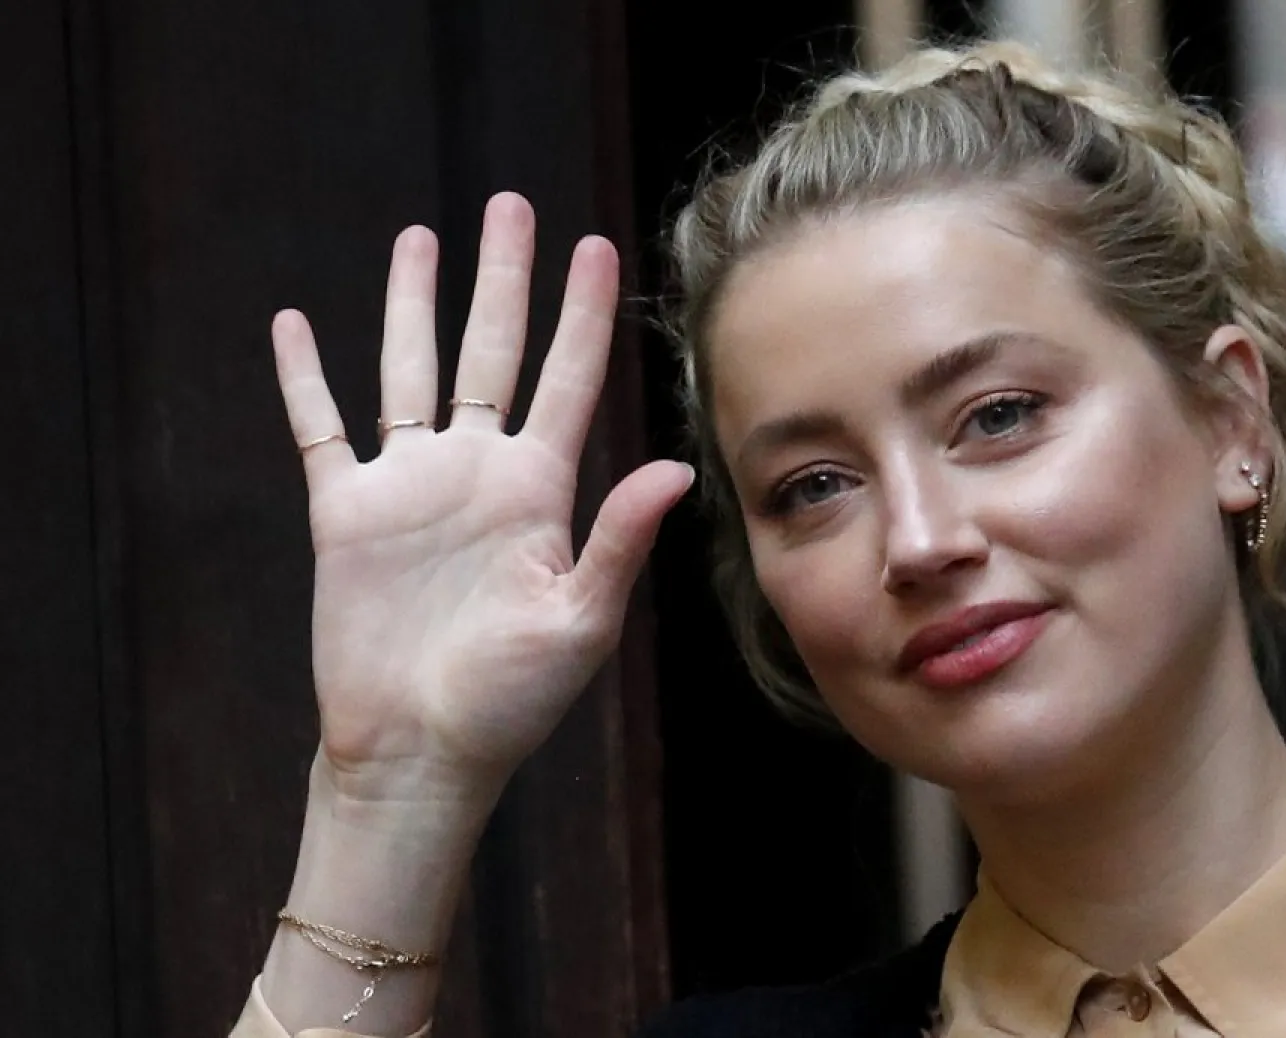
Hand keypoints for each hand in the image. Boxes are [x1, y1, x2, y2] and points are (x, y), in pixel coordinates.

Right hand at [271, 193, 692, 808]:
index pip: (568, 379)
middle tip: (510, 205)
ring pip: (408, 369)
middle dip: (503, 278)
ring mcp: (411, 486)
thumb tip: (679, 468)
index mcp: (540, 491)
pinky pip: (321, 427)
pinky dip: (303, 378)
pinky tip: (296, 325)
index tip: (597, 247)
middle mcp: (478, 472)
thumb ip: (618, 539)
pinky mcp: (345, 513)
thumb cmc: (511, 701)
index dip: (584, 314)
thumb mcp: (579, 619)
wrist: (421, 752)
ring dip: (413, 304)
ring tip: (420, 238)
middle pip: (492, 350)